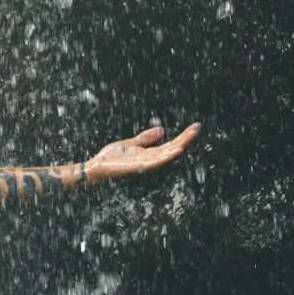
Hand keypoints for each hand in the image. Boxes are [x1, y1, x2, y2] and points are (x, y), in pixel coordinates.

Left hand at [86, 123, 201, 179]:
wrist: (96, 167)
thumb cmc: (111, 158)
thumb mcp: (131, 143)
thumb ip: (145, 138)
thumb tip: (163, 130)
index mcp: (149, 154)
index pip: (170, 144)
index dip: (183, 136)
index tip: (195, 127)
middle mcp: (150, 160)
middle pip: (171, 149)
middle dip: (185, 139)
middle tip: (197, 128)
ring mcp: (145, 165)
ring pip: (166, 155)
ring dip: (179, 146)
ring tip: (190, 137)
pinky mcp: (138, 166)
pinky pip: (155, 161)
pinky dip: (167, 156)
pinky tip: (176, 150)